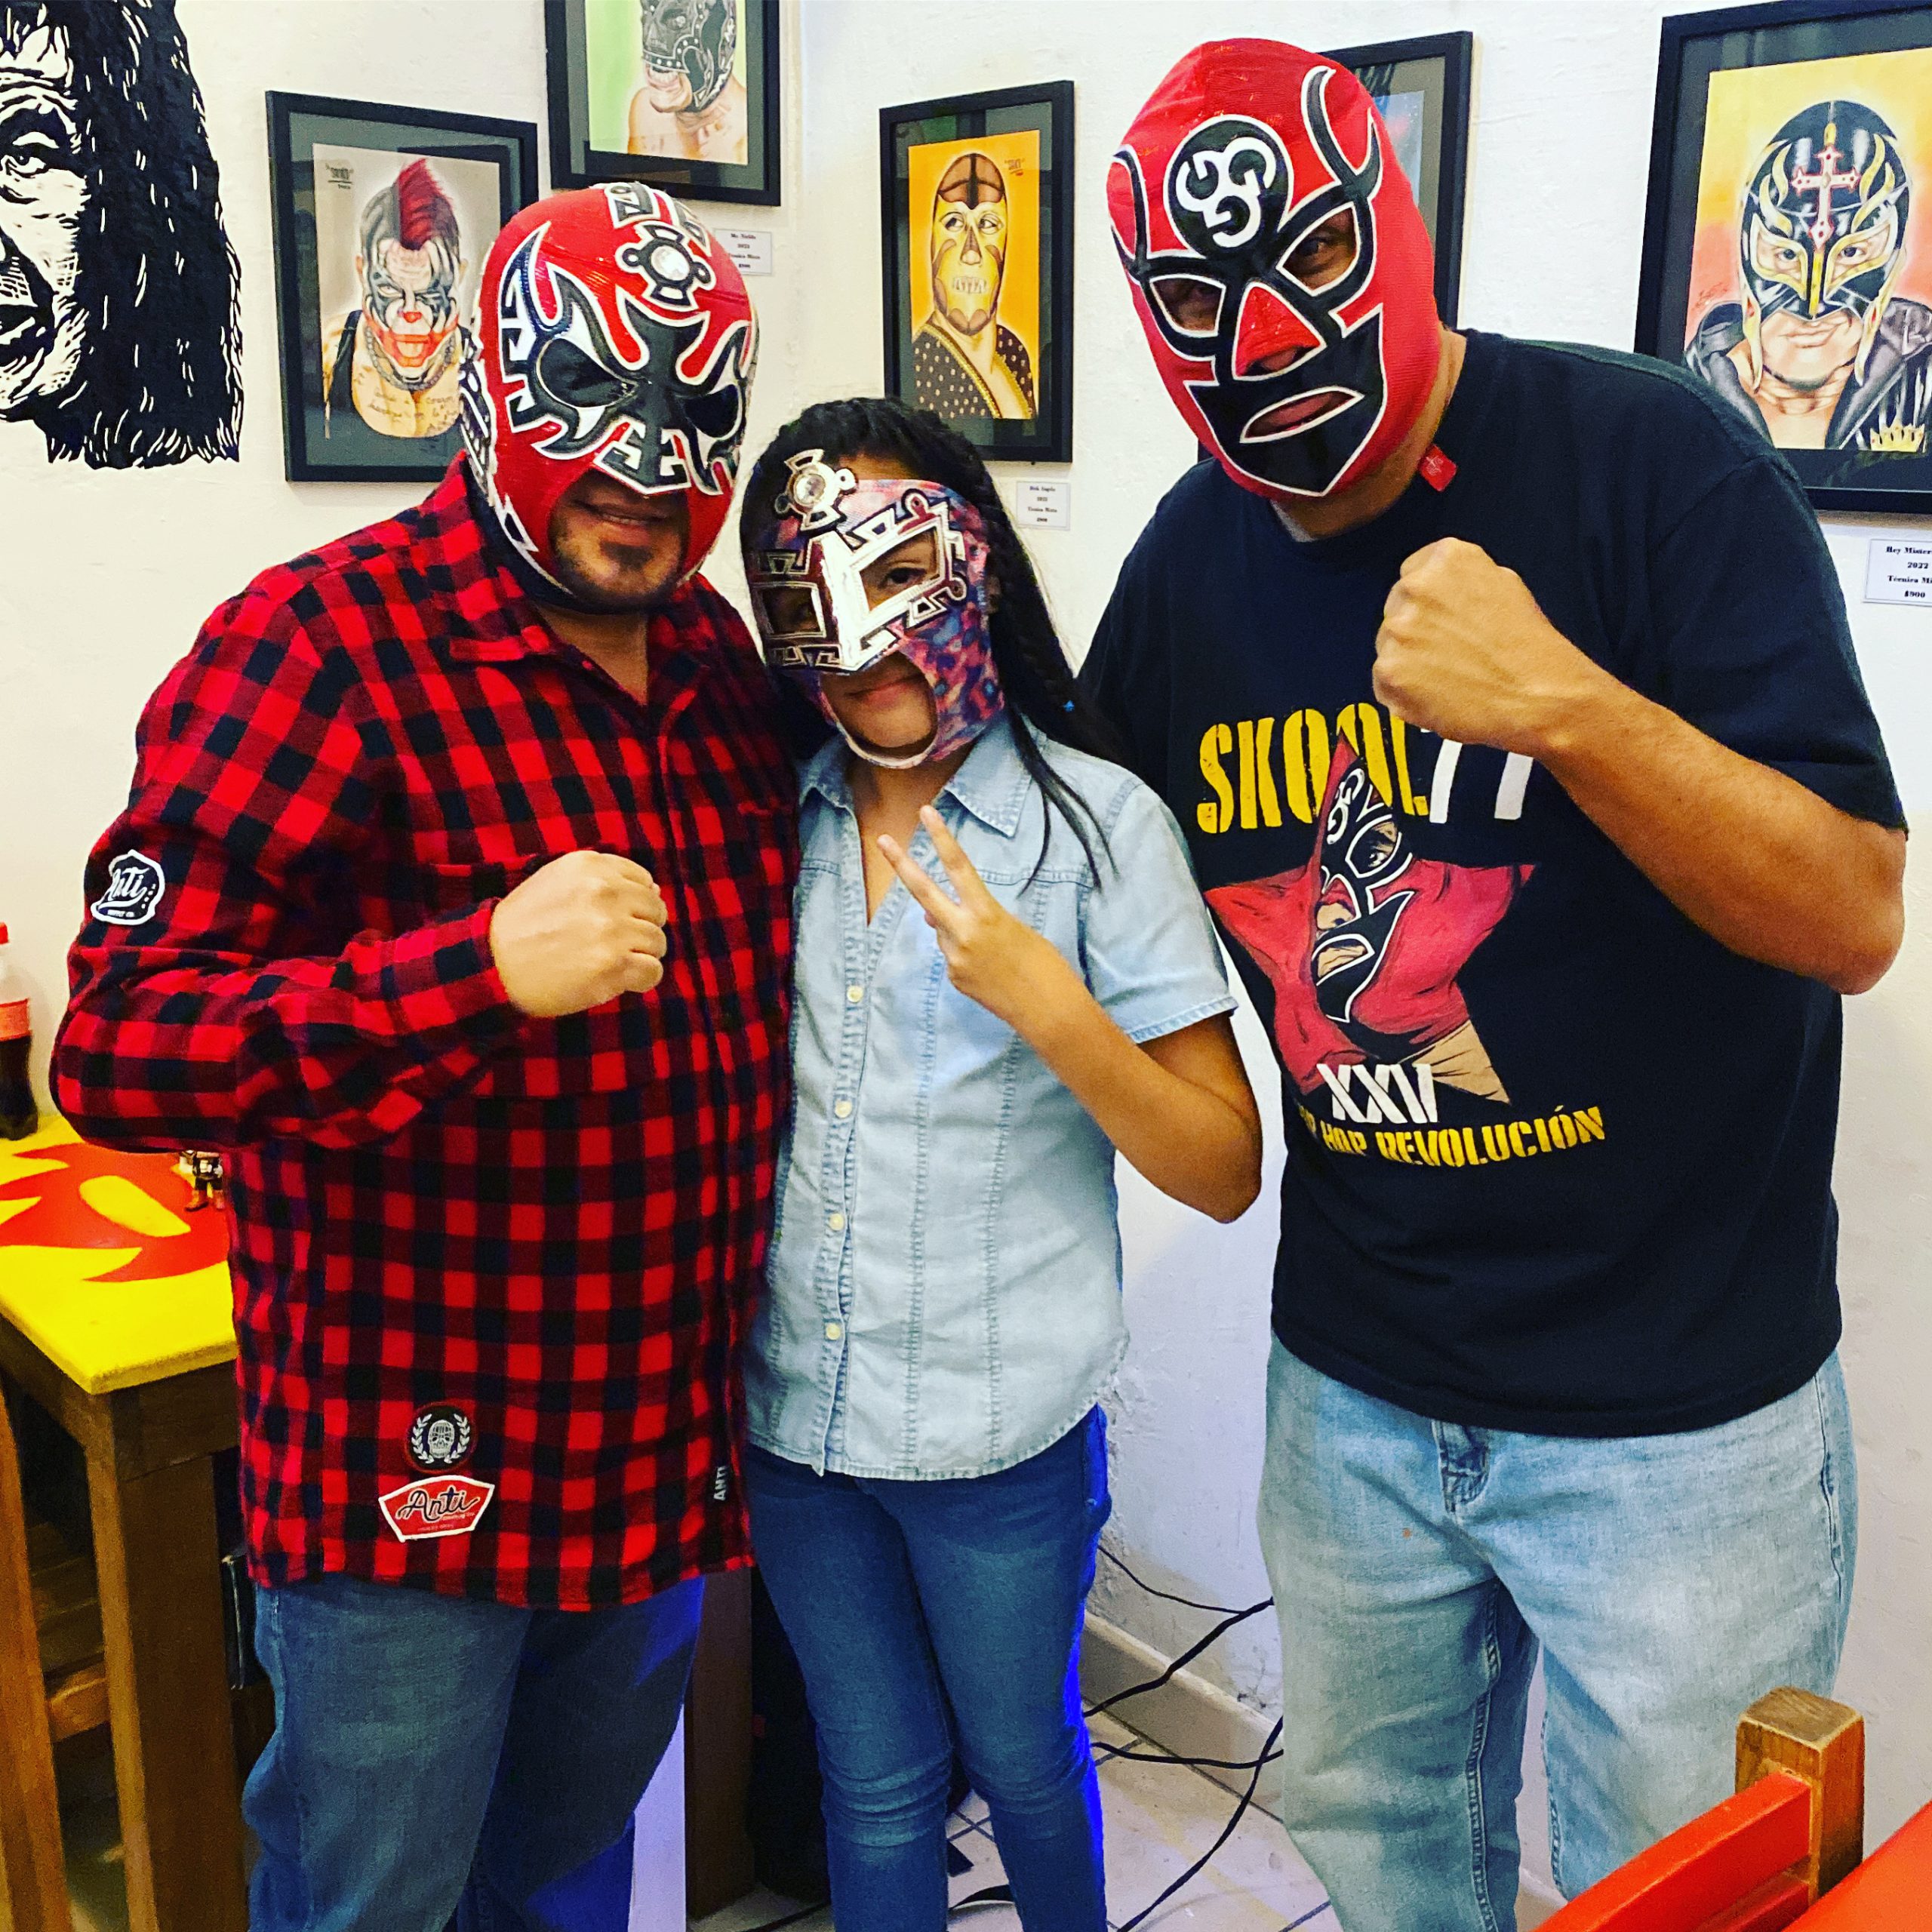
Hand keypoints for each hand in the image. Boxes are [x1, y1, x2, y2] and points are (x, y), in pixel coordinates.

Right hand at [488, 850, 668, 1016]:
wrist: (493, 964)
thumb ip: (603, 880)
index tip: (616, 920)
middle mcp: (603, 891)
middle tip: (614, 946)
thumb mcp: (557, 881)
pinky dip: (642, 980)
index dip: (635, 906)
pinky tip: (621, 981)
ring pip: (657, 942)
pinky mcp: (612, 964)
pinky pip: (652, 971)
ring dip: (640, 956)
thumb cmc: (525, 926)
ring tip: (611, 963)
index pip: (643, 882)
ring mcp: (610, 928)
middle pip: (655, 911)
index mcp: (590, 866)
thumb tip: (655, 890)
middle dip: (641, 929)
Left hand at [878, 807, 1081, 1034]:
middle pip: (924, 892)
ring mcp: (954, 958)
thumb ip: (975, 917)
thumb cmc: (1045, 965)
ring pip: (943, 930)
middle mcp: (963, 933)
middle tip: (882, 841)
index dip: (942, 838)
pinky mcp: (954, 979)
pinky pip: (952, 955)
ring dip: (956, 928)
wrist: (1049, 1013)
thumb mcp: (1015, 929)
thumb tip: (932, 918)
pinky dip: (965, 953)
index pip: (959, 867)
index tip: (926, 813)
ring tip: (995, 951)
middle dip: (902, 865)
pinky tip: (991, 969)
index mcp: (986, 914)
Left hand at [1372, 538, 1608, 756]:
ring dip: (1408, 661)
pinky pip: (1384, 682)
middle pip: (1397, 608)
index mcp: (1446, 559)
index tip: (1438, 619)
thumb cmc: (1527, 647)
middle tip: (1447, 654)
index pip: (1414, 573)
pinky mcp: (1389, 671)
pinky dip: (1403, 693)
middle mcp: (1416, 587)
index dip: (1428, 602)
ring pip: (1388, 646)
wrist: (1536, 696)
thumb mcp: (1503, 585)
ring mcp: (1398, 630)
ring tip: (1449, 677)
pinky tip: (1437, 696)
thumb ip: (1462, 581)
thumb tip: (1441, 591)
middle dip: (1416, 630)